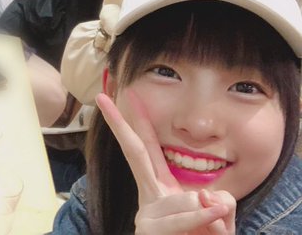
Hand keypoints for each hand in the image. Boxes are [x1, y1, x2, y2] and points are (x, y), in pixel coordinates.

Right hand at [96, 92, 235, 233]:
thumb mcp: (218, 220)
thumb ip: (217, 204)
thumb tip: (205, 196)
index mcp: (160, 189)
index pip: (146, 150)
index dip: (136, 123)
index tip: (122, 96)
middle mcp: (148, 198)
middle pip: (134, 154)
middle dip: (119, 124)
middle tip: (100, 96)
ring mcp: (145, 215)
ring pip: (183, 198)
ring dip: (207, 215)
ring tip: (214, 227)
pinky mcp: (150, 230)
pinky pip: (184, 216)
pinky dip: (203, 218)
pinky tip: (213, 217)